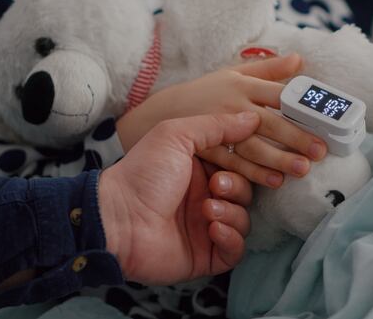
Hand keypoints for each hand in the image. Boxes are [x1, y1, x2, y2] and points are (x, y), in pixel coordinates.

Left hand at [100, 113, 257, 284]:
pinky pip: (235, 250)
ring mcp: (205, 227)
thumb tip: (252, 117)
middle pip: (244, 193)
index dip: (248, 164)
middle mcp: (204, 197)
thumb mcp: (176, 136)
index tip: (256, 160)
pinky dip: (231, 238)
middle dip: (237, 188)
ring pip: (243, 221)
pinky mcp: (205, 255)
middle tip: (216, 185)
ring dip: (232, 213)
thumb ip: (216, 126)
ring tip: (207, 208)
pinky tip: (213, 228)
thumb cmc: (142, 174)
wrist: (116, 219)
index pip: (238, 166)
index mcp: (199, 169)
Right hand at [116, 54, 327, 187]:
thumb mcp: (234, 72)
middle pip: (270, 122)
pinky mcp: (208, 148)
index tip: (324, 119)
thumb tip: (300, 60)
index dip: (301, 106)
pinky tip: (273, 181)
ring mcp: (219, 128)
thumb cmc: (206, 91)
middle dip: (296, 136)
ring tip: (301, 169)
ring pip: (253, 145)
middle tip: (320, 150)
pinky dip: (253, 173)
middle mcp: (233, 105)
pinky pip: (233, 162)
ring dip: (278, 158)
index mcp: (243, 85)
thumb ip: (269, 69)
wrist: (162, 110)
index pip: (277, 93)